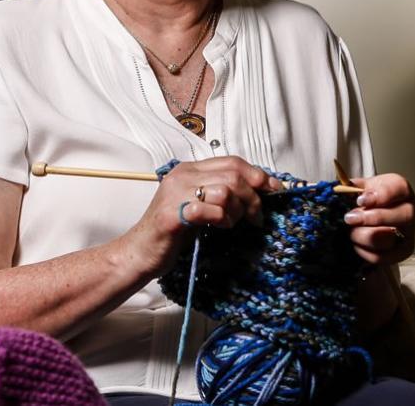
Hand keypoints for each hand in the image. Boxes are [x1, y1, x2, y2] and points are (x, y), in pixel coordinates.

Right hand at [120, 157, 282, 278]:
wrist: (140, 252)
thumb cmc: (173, 232)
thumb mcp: (200, 206)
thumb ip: (221, 193)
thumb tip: (258, 191)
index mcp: (189, 170)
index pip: (232, 161)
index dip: (258, 175)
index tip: (275, 189)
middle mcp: (182, 176)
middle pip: (233, 174)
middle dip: (252, 196)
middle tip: (256, 217)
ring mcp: (175, 194)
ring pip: (224, 190)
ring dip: (237, 210)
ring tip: (231, 224)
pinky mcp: (172, 215)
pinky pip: (208, 210)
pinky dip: (221, 219)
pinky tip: (218, 227)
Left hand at [343, 173, 414, 265]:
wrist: (368, 216)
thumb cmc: (365, 198)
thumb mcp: (358, 187)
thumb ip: (351, 187)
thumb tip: (341, 191)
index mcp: (401, 189)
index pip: (398, 188)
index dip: (380, 195)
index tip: (360, 200)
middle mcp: (409, 210)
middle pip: (401, 216)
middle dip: (371, 218)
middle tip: (350, 218)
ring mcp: (408, 233)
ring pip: (388, 239)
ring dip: (362, 236)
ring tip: (350, 232)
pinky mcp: (401, 252)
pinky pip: (381, 257)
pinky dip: (363, 251)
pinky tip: (355, 243)